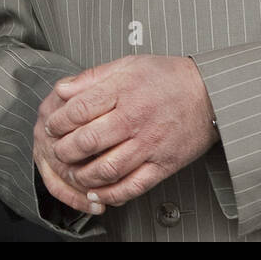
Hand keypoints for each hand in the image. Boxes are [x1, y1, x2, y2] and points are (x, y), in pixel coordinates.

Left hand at [42, 55, 217, 206]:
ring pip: (107, 168)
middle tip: (57, 150)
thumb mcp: (126, 65)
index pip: (79, 110)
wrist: (209, 94)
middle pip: (88, 141)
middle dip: (65, 149)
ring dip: (83, 175)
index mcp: (122, 92)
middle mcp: (134, 120)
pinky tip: (98, 193)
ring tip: (72, 172)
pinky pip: (133, 186)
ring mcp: (149, 145)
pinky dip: (112, 194)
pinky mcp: (163, 165)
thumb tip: (62, 89)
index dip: (58, 121)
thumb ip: (91, 77)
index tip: (51, 126)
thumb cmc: (166, 77)